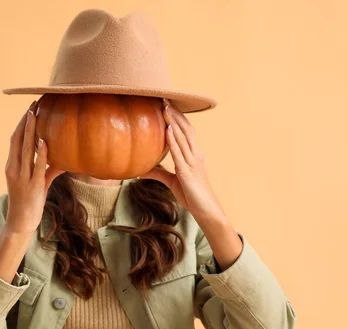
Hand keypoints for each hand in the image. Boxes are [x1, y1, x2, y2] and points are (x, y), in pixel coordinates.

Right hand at [4, 100, 64, 233]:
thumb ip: (48, 170)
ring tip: (37, 114)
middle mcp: (14, 168)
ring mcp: (22, 177)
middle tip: (33, 104)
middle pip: (18, 139)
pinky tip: (45, 141)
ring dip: (31, 130)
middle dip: (26, 120)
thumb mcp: (38, 183)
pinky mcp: (33, 186)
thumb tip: (63, 161)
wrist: (20, 223)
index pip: (15, 139)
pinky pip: (37, 167)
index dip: (22, 123)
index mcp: (12, 166)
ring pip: (25, 149)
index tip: (29, 109)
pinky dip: (41, 153)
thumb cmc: (29, 202)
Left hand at [139, 98, 225, 221]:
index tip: (168, 104)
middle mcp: (195, 155)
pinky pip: (179, 153)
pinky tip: (168, 130)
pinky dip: (173, 140)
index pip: (185, 131)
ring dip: (174, 121)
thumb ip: (158, 173)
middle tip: (165, 98)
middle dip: (175, 113)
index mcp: (193, 155)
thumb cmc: (192, 195)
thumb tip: (140, 170)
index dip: (177, 117)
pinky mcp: (187, 172)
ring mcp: (192, 162)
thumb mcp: (171, 181)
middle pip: (185, 129)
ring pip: (183, 137)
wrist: (207, 210)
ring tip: (165, 107)